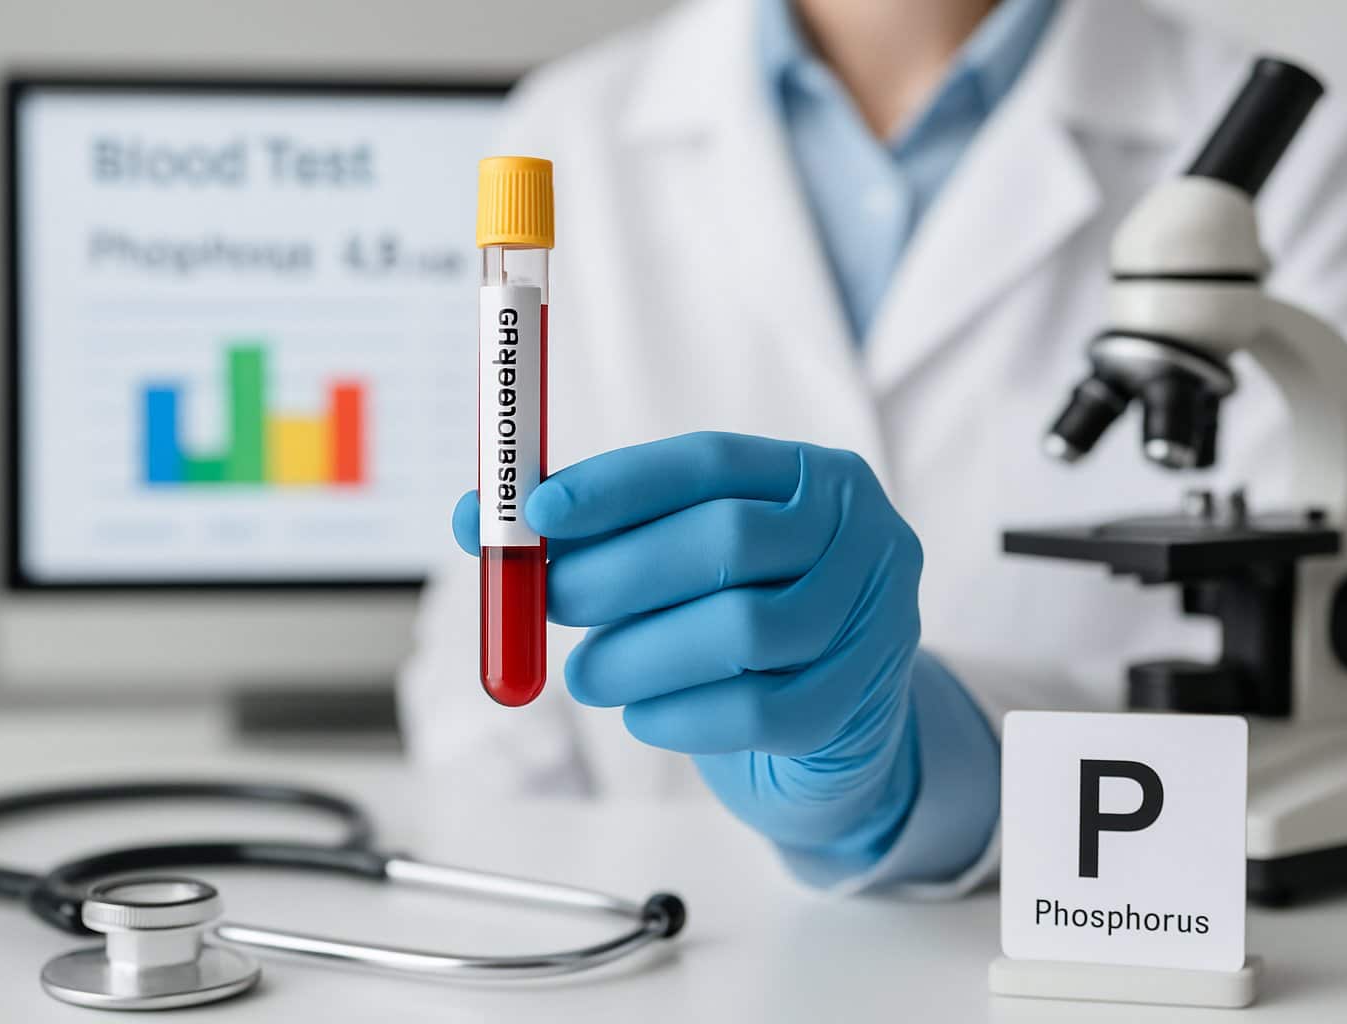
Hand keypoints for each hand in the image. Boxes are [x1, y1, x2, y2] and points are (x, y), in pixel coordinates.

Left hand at [453, 432, 993, 881]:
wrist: (831, 729)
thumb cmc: (734, 622)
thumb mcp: (677, 562)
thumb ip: (589, 536)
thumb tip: (473, 515)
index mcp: (808, 476)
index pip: (708, 463)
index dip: (617, 484)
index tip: (536, 509)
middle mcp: (858, 534)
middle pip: (726, 540)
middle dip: (619, 572)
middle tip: (550, 602)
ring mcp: (873, 618)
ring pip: (742, 629)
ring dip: (640, 654)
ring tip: (588, 675)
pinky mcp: (858, 702)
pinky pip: (759, 711)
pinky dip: (681, 716)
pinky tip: (642, 717)